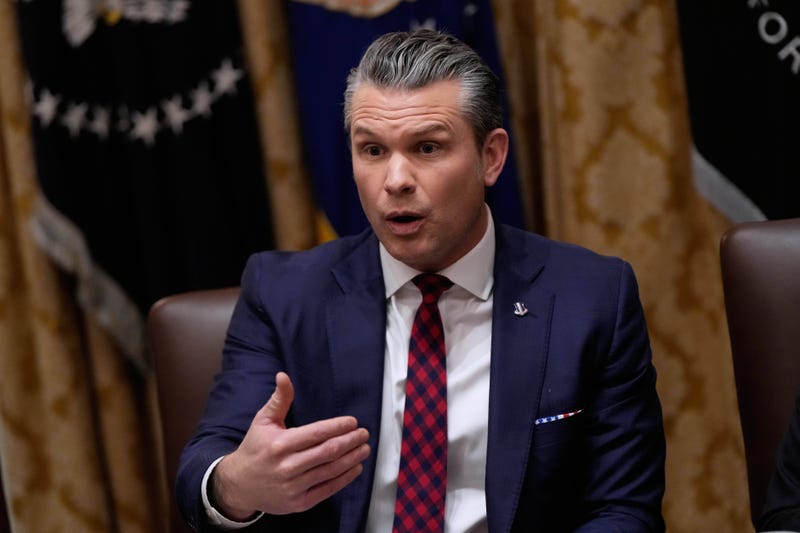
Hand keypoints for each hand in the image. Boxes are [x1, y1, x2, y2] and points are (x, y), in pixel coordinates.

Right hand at [211, 372, 370, 518]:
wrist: (239, 485)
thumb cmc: (255, 448)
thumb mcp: (263, 421)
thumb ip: (279, 399)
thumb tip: (283, 376)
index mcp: (279, 444)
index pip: (316, 433)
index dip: (337, 427)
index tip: (352, 422)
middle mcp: (287, 467)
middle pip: (327, 452)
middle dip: (350, 442)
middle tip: (364, 434)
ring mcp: (293, 487)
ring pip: (330, 471)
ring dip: (352, 459)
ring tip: (364, 449)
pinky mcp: (299, 503)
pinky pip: (327, 490)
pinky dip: (344, 478)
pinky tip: (356, 468)